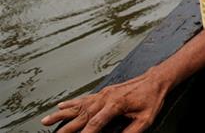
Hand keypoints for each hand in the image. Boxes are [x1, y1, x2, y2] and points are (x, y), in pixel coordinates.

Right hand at [41, 68, 169, 132]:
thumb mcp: (146, 118)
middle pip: (81, 116)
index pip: (95, 124)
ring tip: (45, 120)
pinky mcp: (104, 92)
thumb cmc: (152, 98)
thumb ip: (131, 132)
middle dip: (66, 128)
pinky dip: (71, 103)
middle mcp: (105, 98)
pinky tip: (61, 106)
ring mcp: (103, 94)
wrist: (156, 80)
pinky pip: (84, 98)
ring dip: (61, 114)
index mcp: (115, 105)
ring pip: (78, 106)